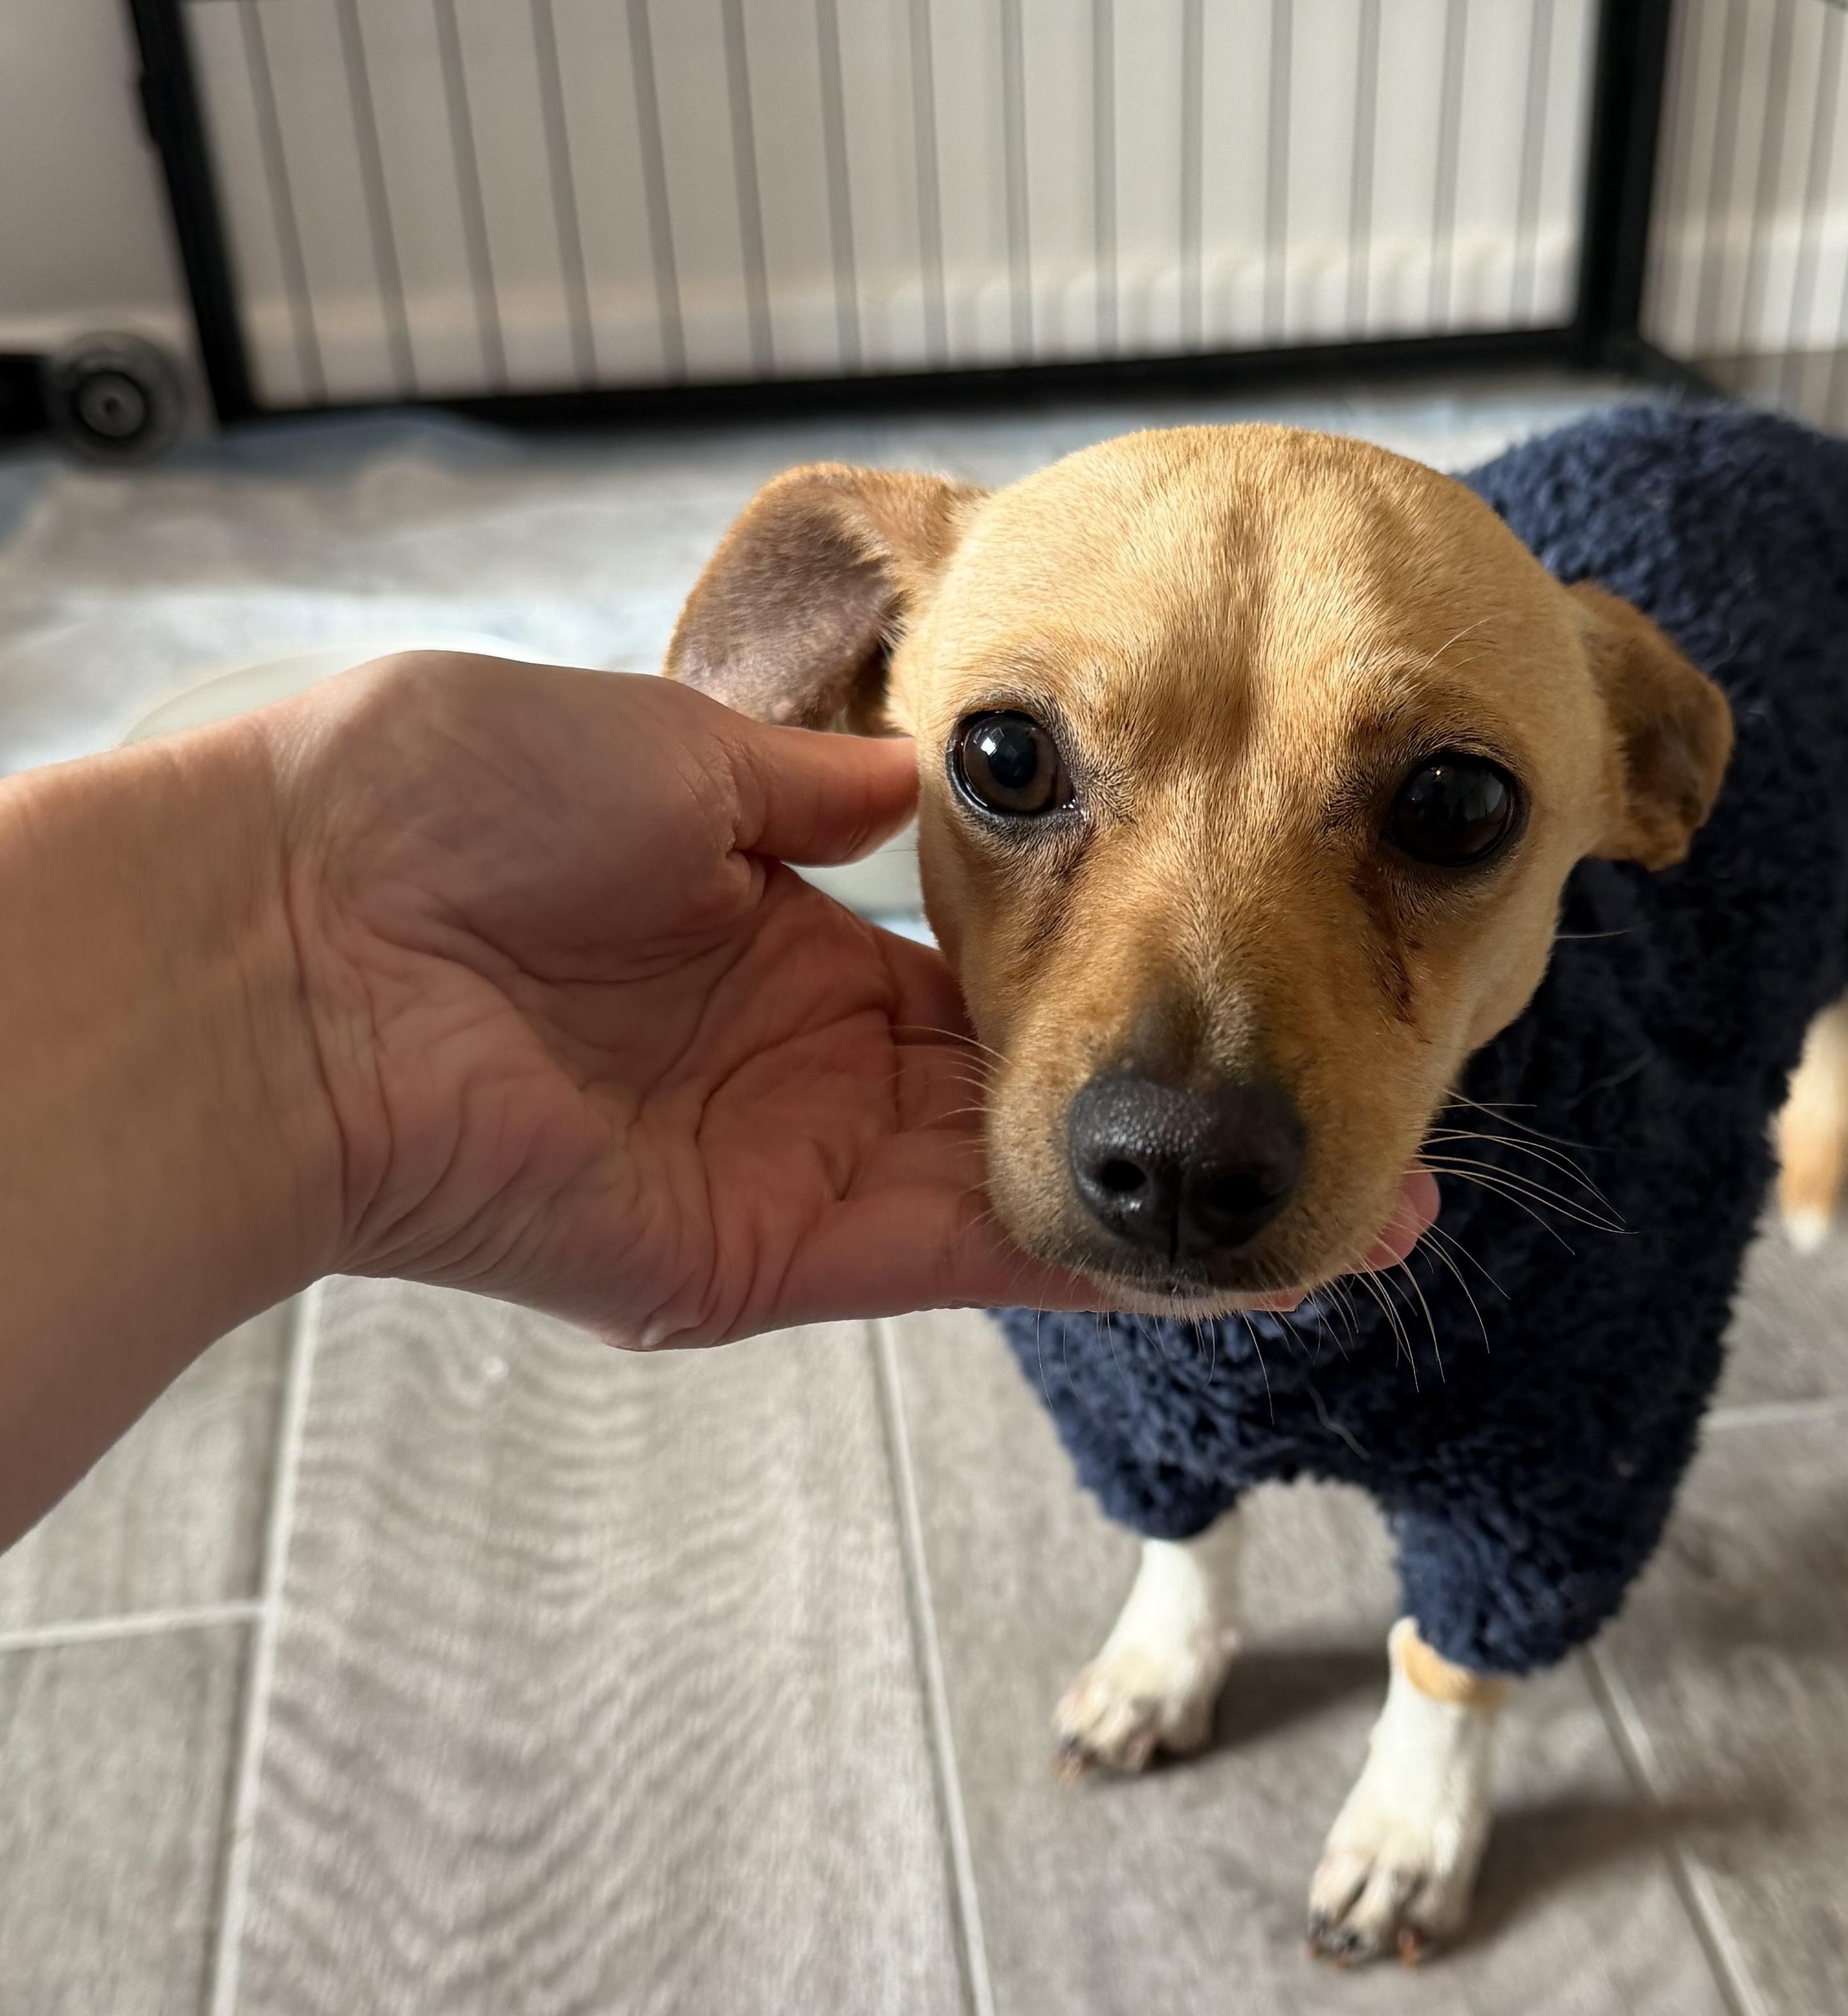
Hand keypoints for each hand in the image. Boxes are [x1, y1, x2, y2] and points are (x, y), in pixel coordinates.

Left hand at [258, 656, 1433, 1344]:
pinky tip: (1256, 1266)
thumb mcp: (672, 748)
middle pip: (1041, 1092)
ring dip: (1194, 1206)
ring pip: (1040, 1193)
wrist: (304, 927)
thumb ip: (820, 784)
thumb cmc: (450, 796)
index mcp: (783, 928)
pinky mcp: (784, 1256)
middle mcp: (808, 1060)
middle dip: (1188, 1099)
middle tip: (1354, 1089)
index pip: (994, 969)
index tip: (1246, 938)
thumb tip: (933, 775)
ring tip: (1374, 1206)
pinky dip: (1117, 1267)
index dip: (1124, 961)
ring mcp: (805, 1167)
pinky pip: (981, 1259)